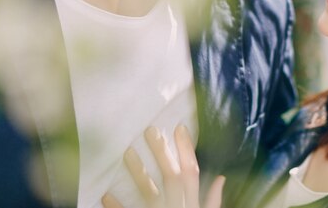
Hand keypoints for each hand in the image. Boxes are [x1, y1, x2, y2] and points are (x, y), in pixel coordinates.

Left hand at [102, 125, 224, 207]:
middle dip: (162, 153)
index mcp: (194, 205)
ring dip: (138, 173)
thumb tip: (221, 178)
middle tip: (149, 131)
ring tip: (127, 152)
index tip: (179, 128)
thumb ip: (212, 201)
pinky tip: (106, 194)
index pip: (192, 173)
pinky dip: (117, 207)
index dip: (187, 150)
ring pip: (149, 194)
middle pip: (172, 177)